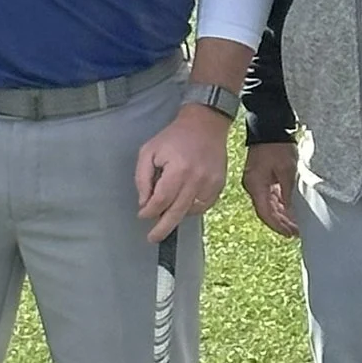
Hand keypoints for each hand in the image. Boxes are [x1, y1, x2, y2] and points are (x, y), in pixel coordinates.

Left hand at [133, 101, 233, 242]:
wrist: (205, 124)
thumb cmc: (174, 137)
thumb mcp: (149, 151)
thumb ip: (143, 178)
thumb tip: (145, 203)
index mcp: (178, 169)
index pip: (161, 200)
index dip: (149, 211)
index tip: (143, 214)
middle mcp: (196, 179)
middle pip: (177, 213)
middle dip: (162, 228)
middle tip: (153, 238)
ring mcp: (210, 183)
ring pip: (190, 212)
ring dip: (176, 215)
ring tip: (167, 210)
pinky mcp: (219, 185)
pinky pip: (203, 206)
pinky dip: (191, 209)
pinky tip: (183, 202)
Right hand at [241, 140, 301, 237]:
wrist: (270, 128)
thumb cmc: (277, 146)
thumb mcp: (287, 171)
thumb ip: (287, 193)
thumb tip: (289, 211)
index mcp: (255, 185)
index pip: (265, 213)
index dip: (278, 225)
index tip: (290, 233)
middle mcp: (253, 186)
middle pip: (266, 211)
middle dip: (281, 223)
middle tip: (295, 233)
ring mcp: (256, 182)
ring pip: (268, 205)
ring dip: (281, 215)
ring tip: (294, 225)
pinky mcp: (261, 177)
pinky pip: (270, 196)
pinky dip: (279, 205)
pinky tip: (289, 211)